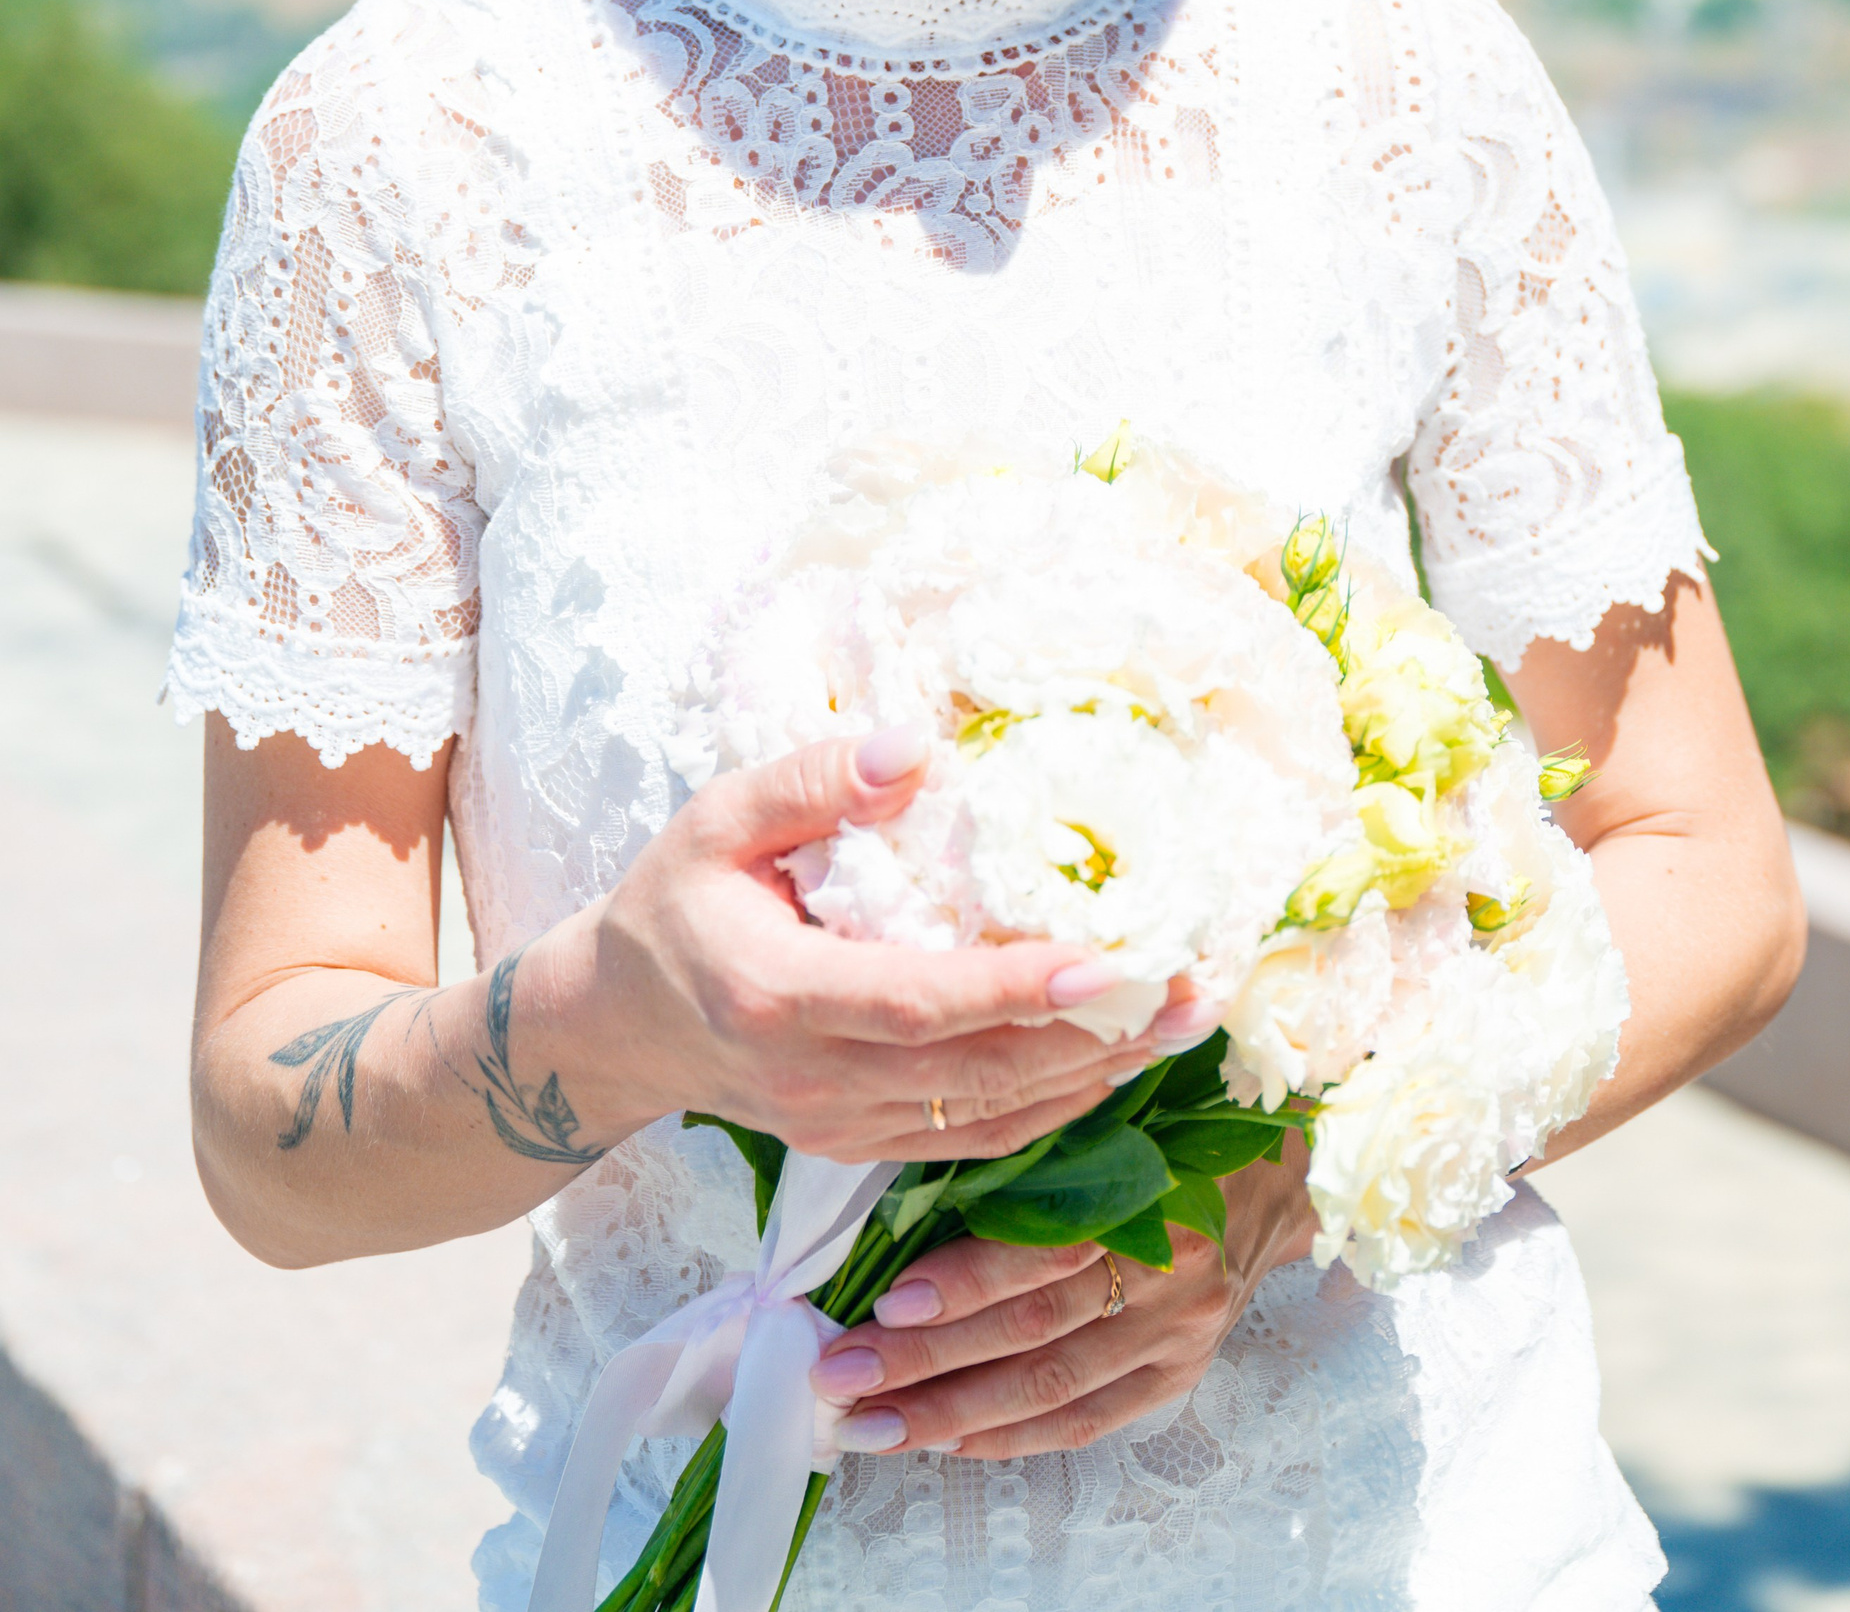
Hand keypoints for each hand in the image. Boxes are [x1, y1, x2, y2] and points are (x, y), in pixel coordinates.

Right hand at [554, 732, 1213, 1160]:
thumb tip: (914, 748)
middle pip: (977, 1074)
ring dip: (1095, 1077)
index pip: (918, 1003)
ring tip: (1182, 1021)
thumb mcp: (716, 819)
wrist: (615, 1027)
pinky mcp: (860, 1145)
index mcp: (778, 996)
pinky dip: (1054, 1107)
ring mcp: (839, 1125)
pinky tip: (1116, 1062)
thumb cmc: (673, 905)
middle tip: (1193, 989)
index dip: (1019, 989)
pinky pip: (974, 1140)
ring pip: (990, 1120)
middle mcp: (814, 1079)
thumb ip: (811, 780)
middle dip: (1096, 1038)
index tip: (1113, 962)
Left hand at [811, 1146, 1317, 1459]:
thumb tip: (919, 1188)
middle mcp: (1171, 1272)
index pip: (1047, 1251)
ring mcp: (1177, 1334)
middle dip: (926, 1360)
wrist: (1277, 1179)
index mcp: (1157, 1192)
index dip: (965, 1281)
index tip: (885, 1301)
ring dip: (950, 1413)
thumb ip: (1045, 1150)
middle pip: (1033, 1331)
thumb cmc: (1178, 1129)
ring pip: (1049, 1389)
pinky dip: (1010, 1436)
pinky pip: (1083, 1420)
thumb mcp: (1121, 1112)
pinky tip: (947, 1441)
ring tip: (871, 1425)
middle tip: (842, 1376)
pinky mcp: (1178, 1375)